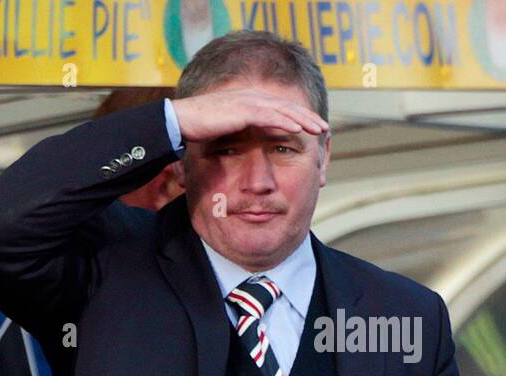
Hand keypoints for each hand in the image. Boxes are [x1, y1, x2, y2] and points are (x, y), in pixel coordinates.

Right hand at [171, 88, 327, 143]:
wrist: (180, 121)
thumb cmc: (197, 128)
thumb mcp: (224, 130)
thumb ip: (238, 133)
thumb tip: (245, 147)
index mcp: (249, 102)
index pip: (280, 108)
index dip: (299, 117)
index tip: (313, 127)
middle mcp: (252, 98)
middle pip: (288, 107)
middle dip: (308, 117)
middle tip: (325, 128)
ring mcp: (248, 103)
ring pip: (284, 110)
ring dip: (304, 119)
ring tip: (319, 129)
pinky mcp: (243, 110)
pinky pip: (270, 117)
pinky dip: (286, 122)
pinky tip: (298, 129)